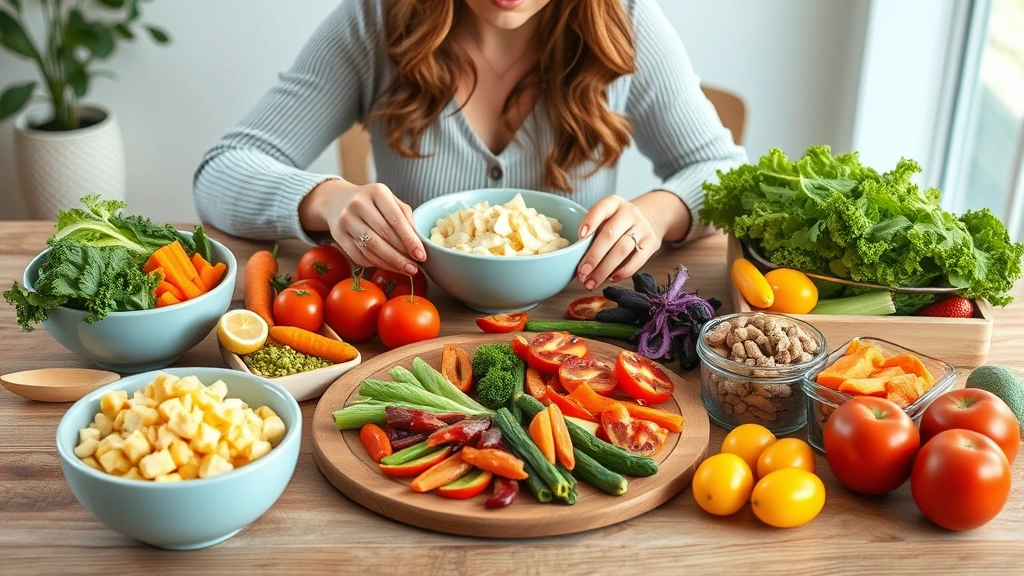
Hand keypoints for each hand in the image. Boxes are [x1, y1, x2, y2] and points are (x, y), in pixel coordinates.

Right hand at [300, 180, 424, 273]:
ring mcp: (346, 219)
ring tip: (405, 270)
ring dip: (390, 262)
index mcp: (377, 192)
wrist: (337, 200)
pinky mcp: (337, 234)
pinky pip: (359, 255)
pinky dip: (375, 264)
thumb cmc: (371, 203)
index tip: (421, 255)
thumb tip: (418, 242)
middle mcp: (359, 204)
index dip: (410, 239)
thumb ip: (405, 217)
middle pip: (384, 235)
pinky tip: (387, 266)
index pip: (396, 219)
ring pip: (371, 247)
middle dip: (401, 255)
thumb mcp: (390, 200)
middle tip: (414, 267)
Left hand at [575, 196, 661, 289]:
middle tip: (581, 273)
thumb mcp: (606, 218)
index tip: (579, 236)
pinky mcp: (652, 242)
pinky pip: (638, 260)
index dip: (590, 221)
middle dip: (593, 256)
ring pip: (622, 250)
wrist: (649, 218)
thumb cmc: (618, 222)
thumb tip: (574, 260)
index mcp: (614, 203)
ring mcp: (643, 227)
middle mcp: (629, 213)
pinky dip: (624, 271)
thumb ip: (593, 232)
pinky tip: (611, 279)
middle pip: (610, 235)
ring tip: (591, 282)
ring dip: (604, 269)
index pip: (602, 209)